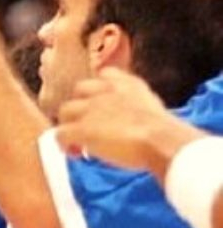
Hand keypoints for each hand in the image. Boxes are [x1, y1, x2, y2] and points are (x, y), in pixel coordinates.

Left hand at [55, 68, 205, 175]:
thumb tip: (132, 125)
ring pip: (65, 111)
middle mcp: (106, 91)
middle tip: (87, 126)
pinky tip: (75, 153)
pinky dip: (64, 144)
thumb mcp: (154, 110)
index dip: (99, 90)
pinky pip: (61, 134)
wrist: (162, 140)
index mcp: (128, 84)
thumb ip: (138, 108)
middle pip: (79, 91)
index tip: (101, 105)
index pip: (106, 74)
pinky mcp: (81, 128)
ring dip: (69, 125)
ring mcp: (91, 108)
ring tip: (78, 142)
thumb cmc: (166, 133)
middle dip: (81, 107)